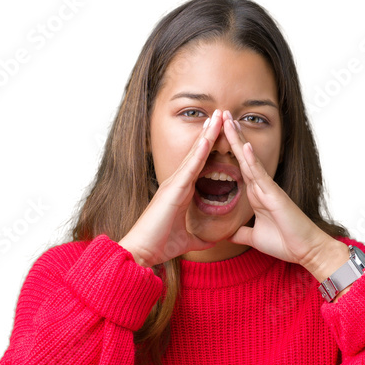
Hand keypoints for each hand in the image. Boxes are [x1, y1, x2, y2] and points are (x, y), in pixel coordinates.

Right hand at [118, 112, 223, 266]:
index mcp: (181, 193)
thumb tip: (215, 241)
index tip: (221, 132)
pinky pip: (189, 167)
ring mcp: (173, 184)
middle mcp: (176, 184)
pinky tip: (208, 138)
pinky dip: (199, 152)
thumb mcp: (188, 241)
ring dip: (207, 135)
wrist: (142, 251)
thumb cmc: (160, 245)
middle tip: (222, 113)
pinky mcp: (172, 190)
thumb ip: (202, 238)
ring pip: (194, 154)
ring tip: (218, 116)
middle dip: (209, 133)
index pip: (199, 165)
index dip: (209, 148)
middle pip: (197, 153)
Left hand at [208, 109, 343, 274]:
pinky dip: (251, 160)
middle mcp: (262, 187)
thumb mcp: (254, 237)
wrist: (305, 250)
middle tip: (221, 114)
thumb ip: (240, 233)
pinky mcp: (274, 195)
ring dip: (238, 139)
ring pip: (249, 159)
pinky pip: (260, 174)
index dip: (228, 150)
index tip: (217, 133)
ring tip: (228, 120)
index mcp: (256, 194)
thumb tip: (226, 234)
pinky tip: (243, 145)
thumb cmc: (285, 242)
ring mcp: (268, 188)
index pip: (239, 167)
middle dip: (232, 136)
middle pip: (242, 156)